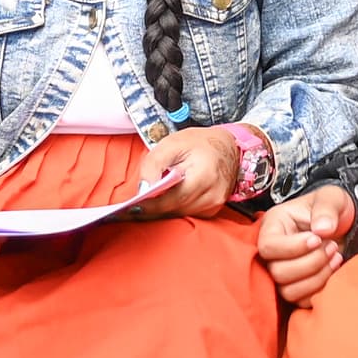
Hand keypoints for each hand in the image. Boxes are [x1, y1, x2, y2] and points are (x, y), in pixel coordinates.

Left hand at [130, 127, 247, 219]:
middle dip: (151, 211)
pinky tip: (162, 205)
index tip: (129, 208)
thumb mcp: (171, 144)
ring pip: (180, 215)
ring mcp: (215, 203)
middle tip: (128, 211)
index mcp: (204, 175)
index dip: (150, 205)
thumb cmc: (198, 143)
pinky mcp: (214, 209)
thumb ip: (153, 164)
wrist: (228, 147)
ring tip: (142, 208)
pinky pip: (188, 215)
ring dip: (161, 213)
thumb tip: (143, 189)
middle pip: (175, 210)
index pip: (172, 198)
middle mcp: (213, 194)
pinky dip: (174, 210)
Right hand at [257, 184, 356, 303]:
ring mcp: (282, 272)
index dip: (293, 248)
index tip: (318, 239)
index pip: (268, 247)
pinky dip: (320, 290)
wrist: (345, 225)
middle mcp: (273, 252)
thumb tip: (322, 230)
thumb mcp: (332, 198)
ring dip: (317, 277)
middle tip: (332, 246)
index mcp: (273, 226)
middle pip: (277, 272)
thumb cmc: (332, 209)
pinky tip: (334, 270)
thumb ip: (326, 208)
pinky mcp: (296, 287)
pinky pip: (301, 301)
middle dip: (311, 262)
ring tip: (336, 257)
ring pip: (288, 290)